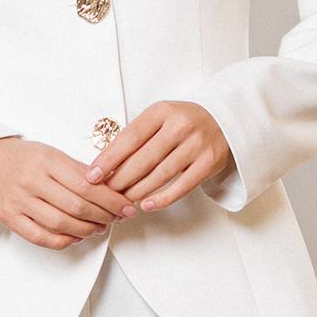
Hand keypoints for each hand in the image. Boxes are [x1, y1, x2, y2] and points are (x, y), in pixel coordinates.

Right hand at [0, 136, 137, 246]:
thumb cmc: (21, 158)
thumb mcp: (50, 153)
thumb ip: (78, 170)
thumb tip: (111, 187)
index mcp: (47, 161)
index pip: (88, 184)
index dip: (112, 200)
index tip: (127, 206)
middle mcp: (33, 181)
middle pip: (78, 206)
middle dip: (105, 216)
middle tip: (119, 218)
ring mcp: (20, 202)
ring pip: (62, 224)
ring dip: (87, 230)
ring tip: (100, 227)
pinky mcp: (10, 219)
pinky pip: (42, 237)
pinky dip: (64, 240)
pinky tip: (76, 237)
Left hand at [83, 101, 233, 210]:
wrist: (223, 121)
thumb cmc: (182, 123)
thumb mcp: (159, 118)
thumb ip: (136, 136)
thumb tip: (105, 165)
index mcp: (162, 111)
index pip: (129, 137)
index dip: (109, 159)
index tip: (93, 175)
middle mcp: (180, 125)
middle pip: (143, 159)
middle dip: (120, 180)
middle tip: (105, 194)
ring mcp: (196, 144)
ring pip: (160, 175)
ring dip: (138, 191)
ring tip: (122, 202)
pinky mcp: (209, 162)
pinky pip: (182, 186)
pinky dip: (162, 199)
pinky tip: (146, 205)